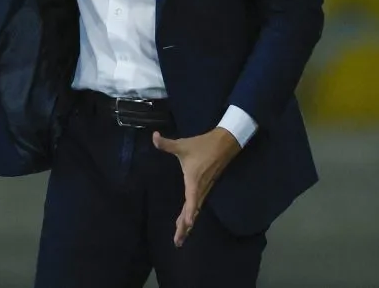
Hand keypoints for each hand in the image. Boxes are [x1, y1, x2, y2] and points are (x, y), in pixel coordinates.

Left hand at [153, 127, 240, 247]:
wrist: (225, 143)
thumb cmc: (203, 145)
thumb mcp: (183, 145)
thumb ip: (166, 143)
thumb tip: (153, 136)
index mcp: (194, 181)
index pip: (192, 200)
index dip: (189, 212)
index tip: (187, 224)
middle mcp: (200, 189)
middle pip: (192, 212)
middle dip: (185, 227)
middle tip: (177, 242)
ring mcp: (204, 189)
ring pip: (195, 210)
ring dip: (188, 224)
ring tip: (180, 237)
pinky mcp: (206, 187)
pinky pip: (197, 205)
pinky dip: (191, 215)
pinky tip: (187, 221)